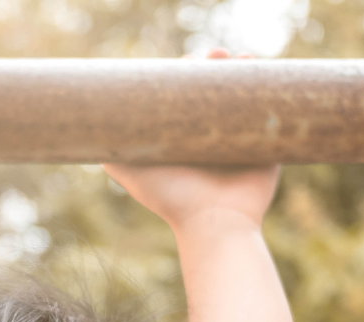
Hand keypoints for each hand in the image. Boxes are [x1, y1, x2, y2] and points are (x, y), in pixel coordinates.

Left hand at [103, 49, 279, 234]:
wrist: (214, 224)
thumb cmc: (171, 198)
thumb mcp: (128, 169)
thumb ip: (110, 146)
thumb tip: (91, 119)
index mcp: (186, 138)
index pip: (186, 96)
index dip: (186, 74)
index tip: (187, 60)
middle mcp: (213, 139)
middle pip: (215, 92)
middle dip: (215, 68)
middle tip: (214, 55)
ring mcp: (242, 144)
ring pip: (243, 99)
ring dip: (242, 73)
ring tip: (239, 57)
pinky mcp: (267, 152)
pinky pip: (273, 117)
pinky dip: (270, 93)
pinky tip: (262, 72)